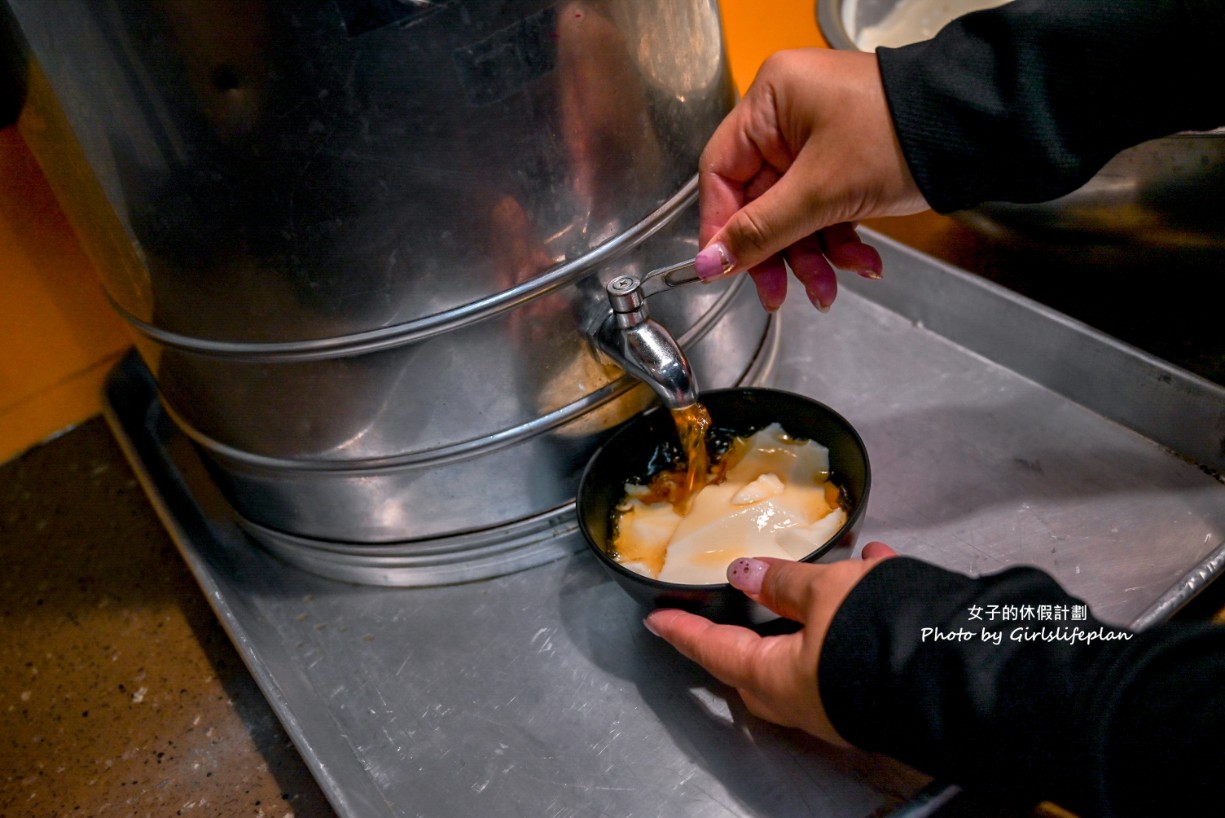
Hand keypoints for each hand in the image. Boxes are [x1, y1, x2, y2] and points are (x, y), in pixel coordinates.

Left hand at [644, 542, 897, 744]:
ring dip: (816, 601)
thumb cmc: (877, 634)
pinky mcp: (882, 683)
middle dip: (744, 629)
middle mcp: (807, 700)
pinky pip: (856, 638)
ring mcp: (846, 697)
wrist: (967, 675)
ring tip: (831, 560)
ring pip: (815, 643)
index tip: (656, 621)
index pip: (712, 651)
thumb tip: (744, 574)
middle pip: (759, 661)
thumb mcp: (825, 592)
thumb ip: (783, 582)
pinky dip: (858, 602)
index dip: (682, 631)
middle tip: (728, 602)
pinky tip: (878, 563)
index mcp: (777, 679)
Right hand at [693, 49, 928, 311]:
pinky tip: (862, 264)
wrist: (978, 130)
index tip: (724, 269)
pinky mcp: (846, 160)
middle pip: (758, 202)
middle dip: (777, 253)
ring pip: (794, 212)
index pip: (721, 174)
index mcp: (770, 101)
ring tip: (831, 289)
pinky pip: (825, 209)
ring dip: (812, 256)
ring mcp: (819, 139)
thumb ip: (760, 232)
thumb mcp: (821, 192)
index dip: (721, 228)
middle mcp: (788, 116)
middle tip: (779, 294)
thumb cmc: (902, 135)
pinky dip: (839, 241)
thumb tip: (709, 263)